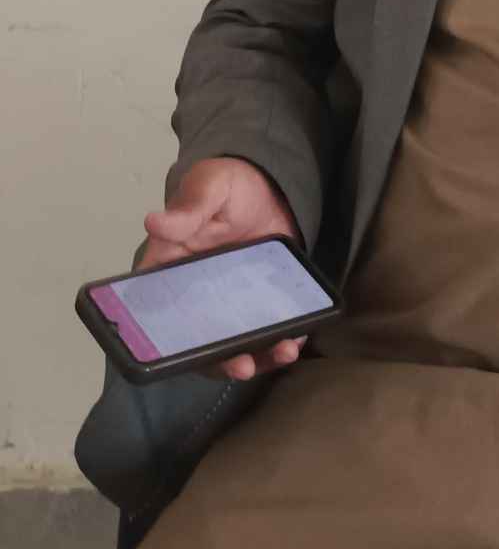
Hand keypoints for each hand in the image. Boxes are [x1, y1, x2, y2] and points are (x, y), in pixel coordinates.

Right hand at [139, 155, 306, 381]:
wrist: (272, 186)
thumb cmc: (229, 183)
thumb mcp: (210, 187)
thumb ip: (188, 209)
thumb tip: (153, 221)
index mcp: (171, 268)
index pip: (155, 309)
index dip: (162, 337)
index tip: (178, 353)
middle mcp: (196, 296)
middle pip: (197, 339)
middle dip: (218, 360)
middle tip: (242, 365)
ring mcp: (228, 305)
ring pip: (232, 343)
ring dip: (255, 357)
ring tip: (281, 352)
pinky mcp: (258, 305)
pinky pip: (265, 332)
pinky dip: (278, 343)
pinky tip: (295, 341)